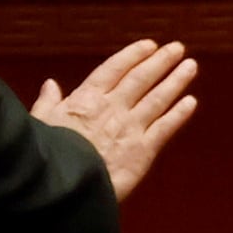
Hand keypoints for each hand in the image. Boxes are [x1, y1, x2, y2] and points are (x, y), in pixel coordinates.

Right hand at [32, 38, 198, 201]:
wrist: (66, 187)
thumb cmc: (48, 156)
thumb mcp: (41, 124)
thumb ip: (48, 103)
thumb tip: (50, 84)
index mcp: (86, 99)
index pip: (114, 69)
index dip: (133, 55)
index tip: (149, 45)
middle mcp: (112, 108)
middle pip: (141, 79)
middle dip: (161, 61)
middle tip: (177, 48)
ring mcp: (130, 128)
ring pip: (158, 99)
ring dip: (176, 81)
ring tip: (190, 66)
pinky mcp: (143, 151)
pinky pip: (165, 127)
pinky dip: (179, 114)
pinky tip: (190, 102)